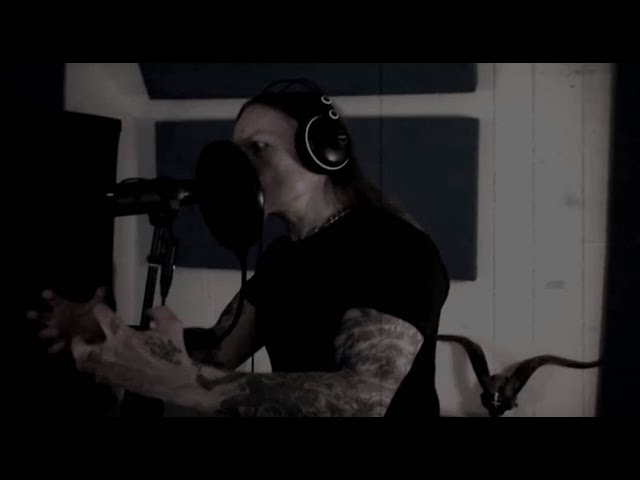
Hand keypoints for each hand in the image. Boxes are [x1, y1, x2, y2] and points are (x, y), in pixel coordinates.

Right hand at [26, 288, 108, 352]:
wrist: (95, 333)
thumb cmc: (92, 315)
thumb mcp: (96, 305)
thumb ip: (99, 297)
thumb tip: (104, 289)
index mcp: (63, 308)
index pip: (54, 300)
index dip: (49, 296)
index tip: (46, 293)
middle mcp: (57, 320)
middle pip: (41, 317)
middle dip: (35, 316)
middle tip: (30, 314)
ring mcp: (57, 333)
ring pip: (44, 333)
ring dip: (47, 333)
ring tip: (54, 331)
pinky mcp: (62, 344)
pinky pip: (55, 347)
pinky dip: (55, 347)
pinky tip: (54, 348)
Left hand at [71, 304, 193, 402]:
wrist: (176, 381)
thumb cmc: (173, 355)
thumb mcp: (172, 325)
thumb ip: (159, 312)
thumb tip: (150, 311)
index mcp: (124, 337)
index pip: (102, 316)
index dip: (101, 309)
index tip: (102, 309)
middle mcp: (112, 354)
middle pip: (80, 347)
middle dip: (79, 340)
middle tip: (84, 336)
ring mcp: (111, 370)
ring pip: (84, 364)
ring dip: (85, 355)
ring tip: (92, 350)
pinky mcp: (115, 382)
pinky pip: (97, 375)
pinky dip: (98, 369)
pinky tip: (108, 364)